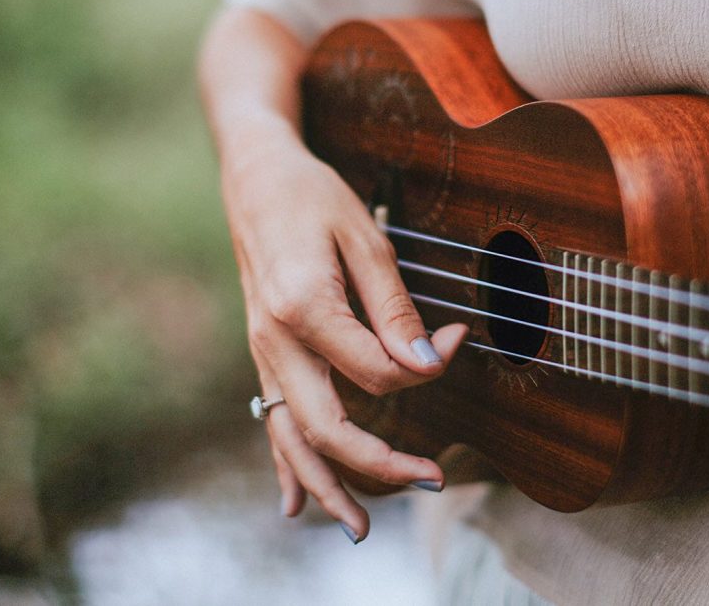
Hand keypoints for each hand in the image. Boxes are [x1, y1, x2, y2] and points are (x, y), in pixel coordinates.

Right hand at [224, 135, 467, 542]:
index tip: (454, 341)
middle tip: (433, 481)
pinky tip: (296, 505)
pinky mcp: (264, 355)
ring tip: (362, 529)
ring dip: (327, 487)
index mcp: (304, 307)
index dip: (424, 365)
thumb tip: (426, 361)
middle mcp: (276, 341)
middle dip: (379, 464)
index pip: (374, 369)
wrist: (254, 178)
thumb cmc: (314, 199)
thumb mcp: (366, 238)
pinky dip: (285, 467)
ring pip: (290, 438)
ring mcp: (264, 353)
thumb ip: (394, 307)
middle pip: (325, 425)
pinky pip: (270, 422)